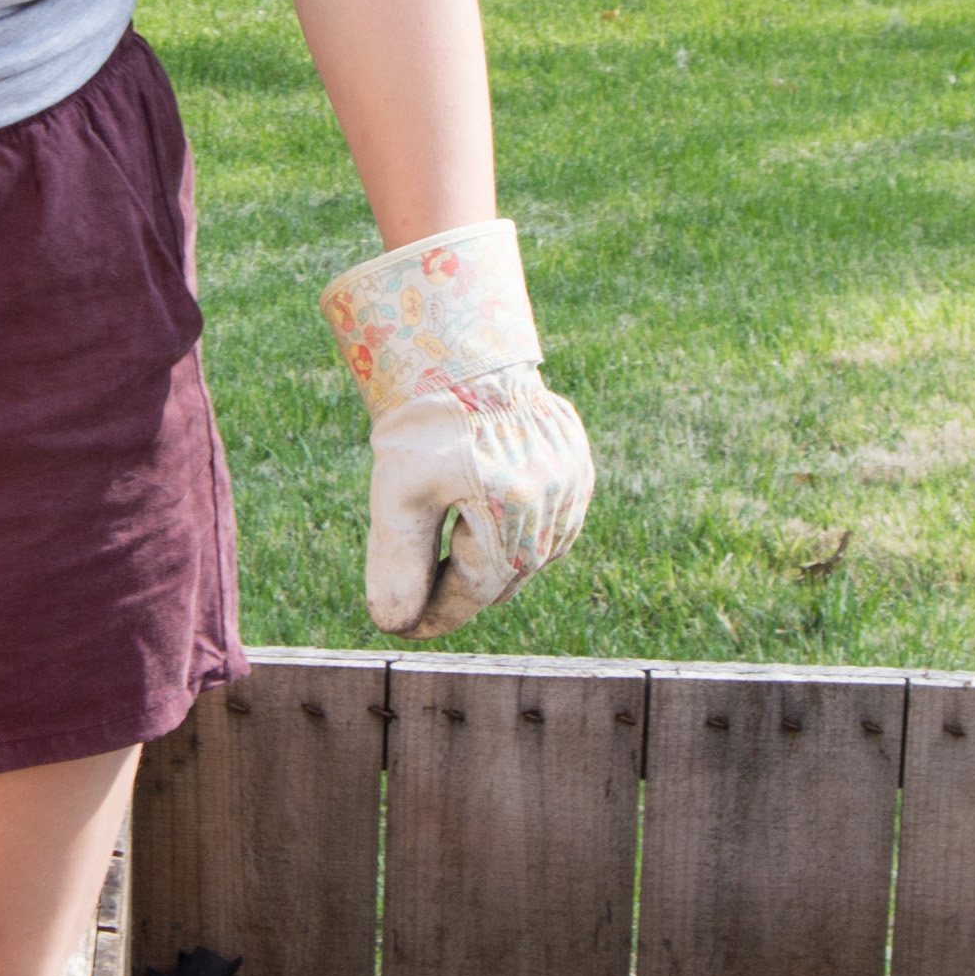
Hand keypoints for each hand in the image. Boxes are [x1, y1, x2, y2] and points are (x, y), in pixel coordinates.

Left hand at [322, 221, 594, 640]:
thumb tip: (393, 624)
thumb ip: (397, 563)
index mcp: (513, 512)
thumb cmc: (425, 419)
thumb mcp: (396, 492)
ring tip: (445, 562)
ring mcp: (575, 488)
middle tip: (415, 597)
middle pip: (505, 579)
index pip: (473, 592)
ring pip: (532, 557)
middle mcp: (556, 506)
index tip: (401, 624)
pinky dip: (516, 538)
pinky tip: (483, 530)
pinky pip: (551, 527)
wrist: (464, 350)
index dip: (434, 615)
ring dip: (489, 568)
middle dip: (458, 592)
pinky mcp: (580, 471)